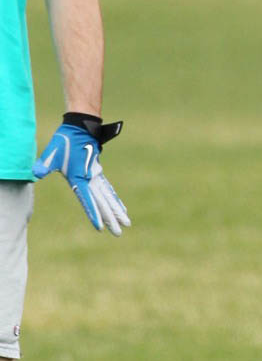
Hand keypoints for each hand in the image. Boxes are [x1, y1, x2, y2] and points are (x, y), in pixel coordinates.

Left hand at [32, 116, 129, 235]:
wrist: (81, 127)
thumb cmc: (65, 141)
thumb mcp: (52, 152)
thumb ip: (45, 164)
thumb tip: (36, 172)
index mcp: (80, 177)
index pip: (88, 200)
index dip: (94, 214)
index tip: (100, 227)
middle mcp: (91, 179)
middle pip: (103, 202)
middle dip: (112, 218)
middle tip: (120, 232)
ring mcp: (97, 176)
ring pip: (109, 197)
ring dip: (117, 210)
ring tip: (127, 223)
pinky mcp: (98, 173)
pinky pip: (109, 190)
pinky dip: (116, 199)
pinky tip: (122, 207)